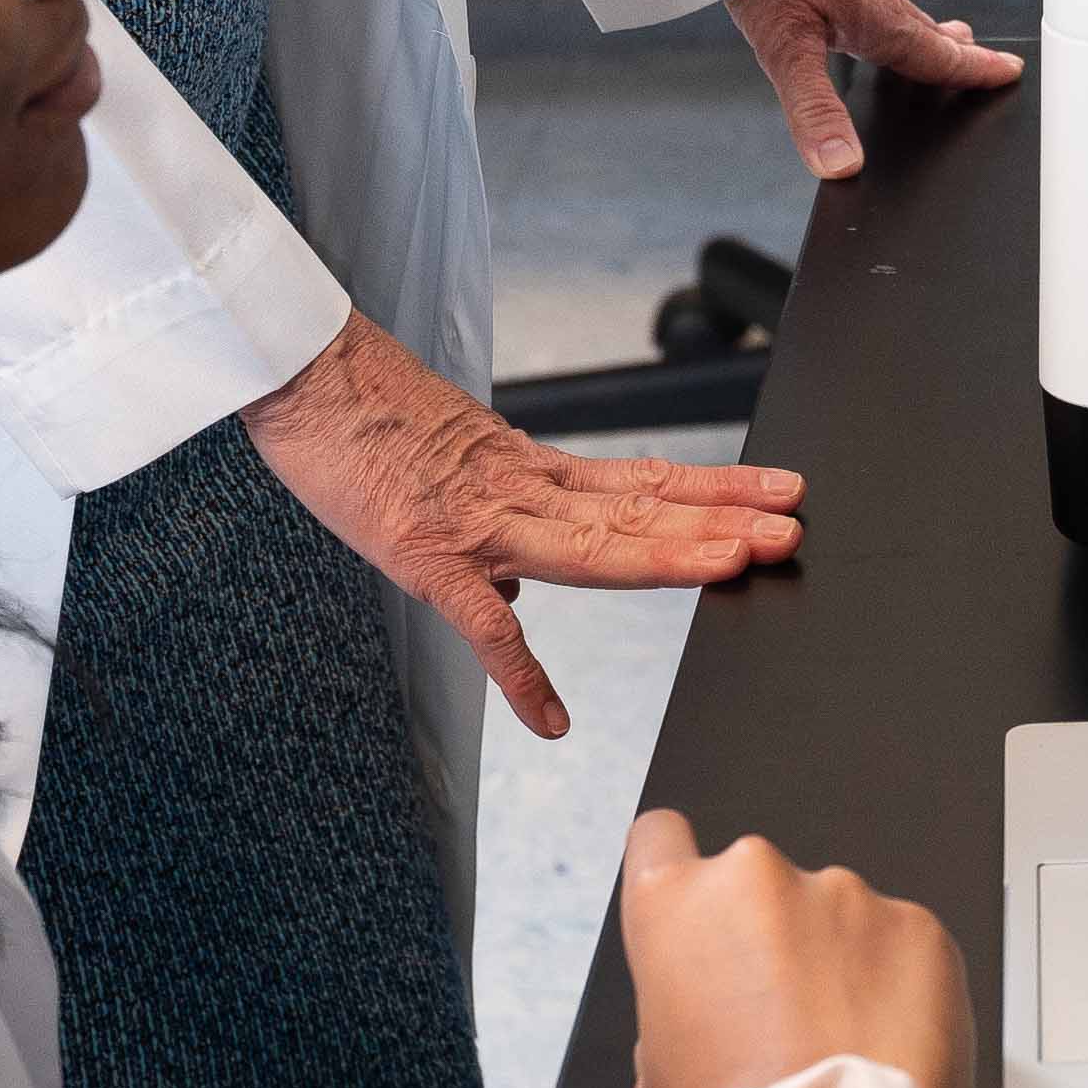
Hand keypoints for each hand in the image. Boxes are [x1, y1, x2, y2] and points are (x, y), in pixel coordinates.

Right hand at [242, 314, 803, 735]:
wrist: (297, 368)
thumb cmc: (357, 407)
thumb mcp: (444, 454)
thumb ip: (489, 522)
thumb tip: (515, 600)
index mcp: (524, 468)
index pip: (640, 480)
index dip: (713, 488)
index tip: (773, 492)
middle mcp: (518, 488)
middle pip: (639, 506)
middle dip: (722, 518)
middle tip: (790, 527)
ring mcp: (477, 522)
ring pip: (593, 542)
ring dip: (670, 554)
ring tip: (738, 565)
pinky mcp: (424, 553)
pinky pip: (482, 625)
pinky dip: (519, 675)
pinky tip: (552, 719)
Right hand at [621, 808, 974, 1087]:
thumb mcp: (658, 1069)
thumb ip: (680, 1001)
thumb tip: (711, 1004)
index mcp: (676, 904)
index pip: (660, 837)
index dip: (681, 876)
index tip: (707, 915)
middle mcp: (758, 877)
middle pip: (761, 886)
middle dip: (775, 938)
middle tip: (787, 1018)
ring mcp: (845, 894)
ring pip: (839, 915)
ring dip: (841, 963)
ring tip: (846, 1046)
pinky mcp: (919, 925)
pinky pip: (902, 944)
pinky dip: (899, 986)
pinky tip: (888, 1046)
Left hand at [726, 0, 1021, 178]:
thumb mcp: (786, 50)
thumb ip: (814, 109)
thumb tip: (841, 164)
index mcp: (876, 23)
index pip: (937, 56)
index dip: (974, 70)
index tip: (1008, 72)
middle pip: (927, 33)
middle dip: (958, 51)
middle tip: (988, 61)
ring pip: (902, 11)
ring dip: (927, 29)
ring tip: (943, 38)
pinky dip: (892, 11)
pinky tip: (869, 9)